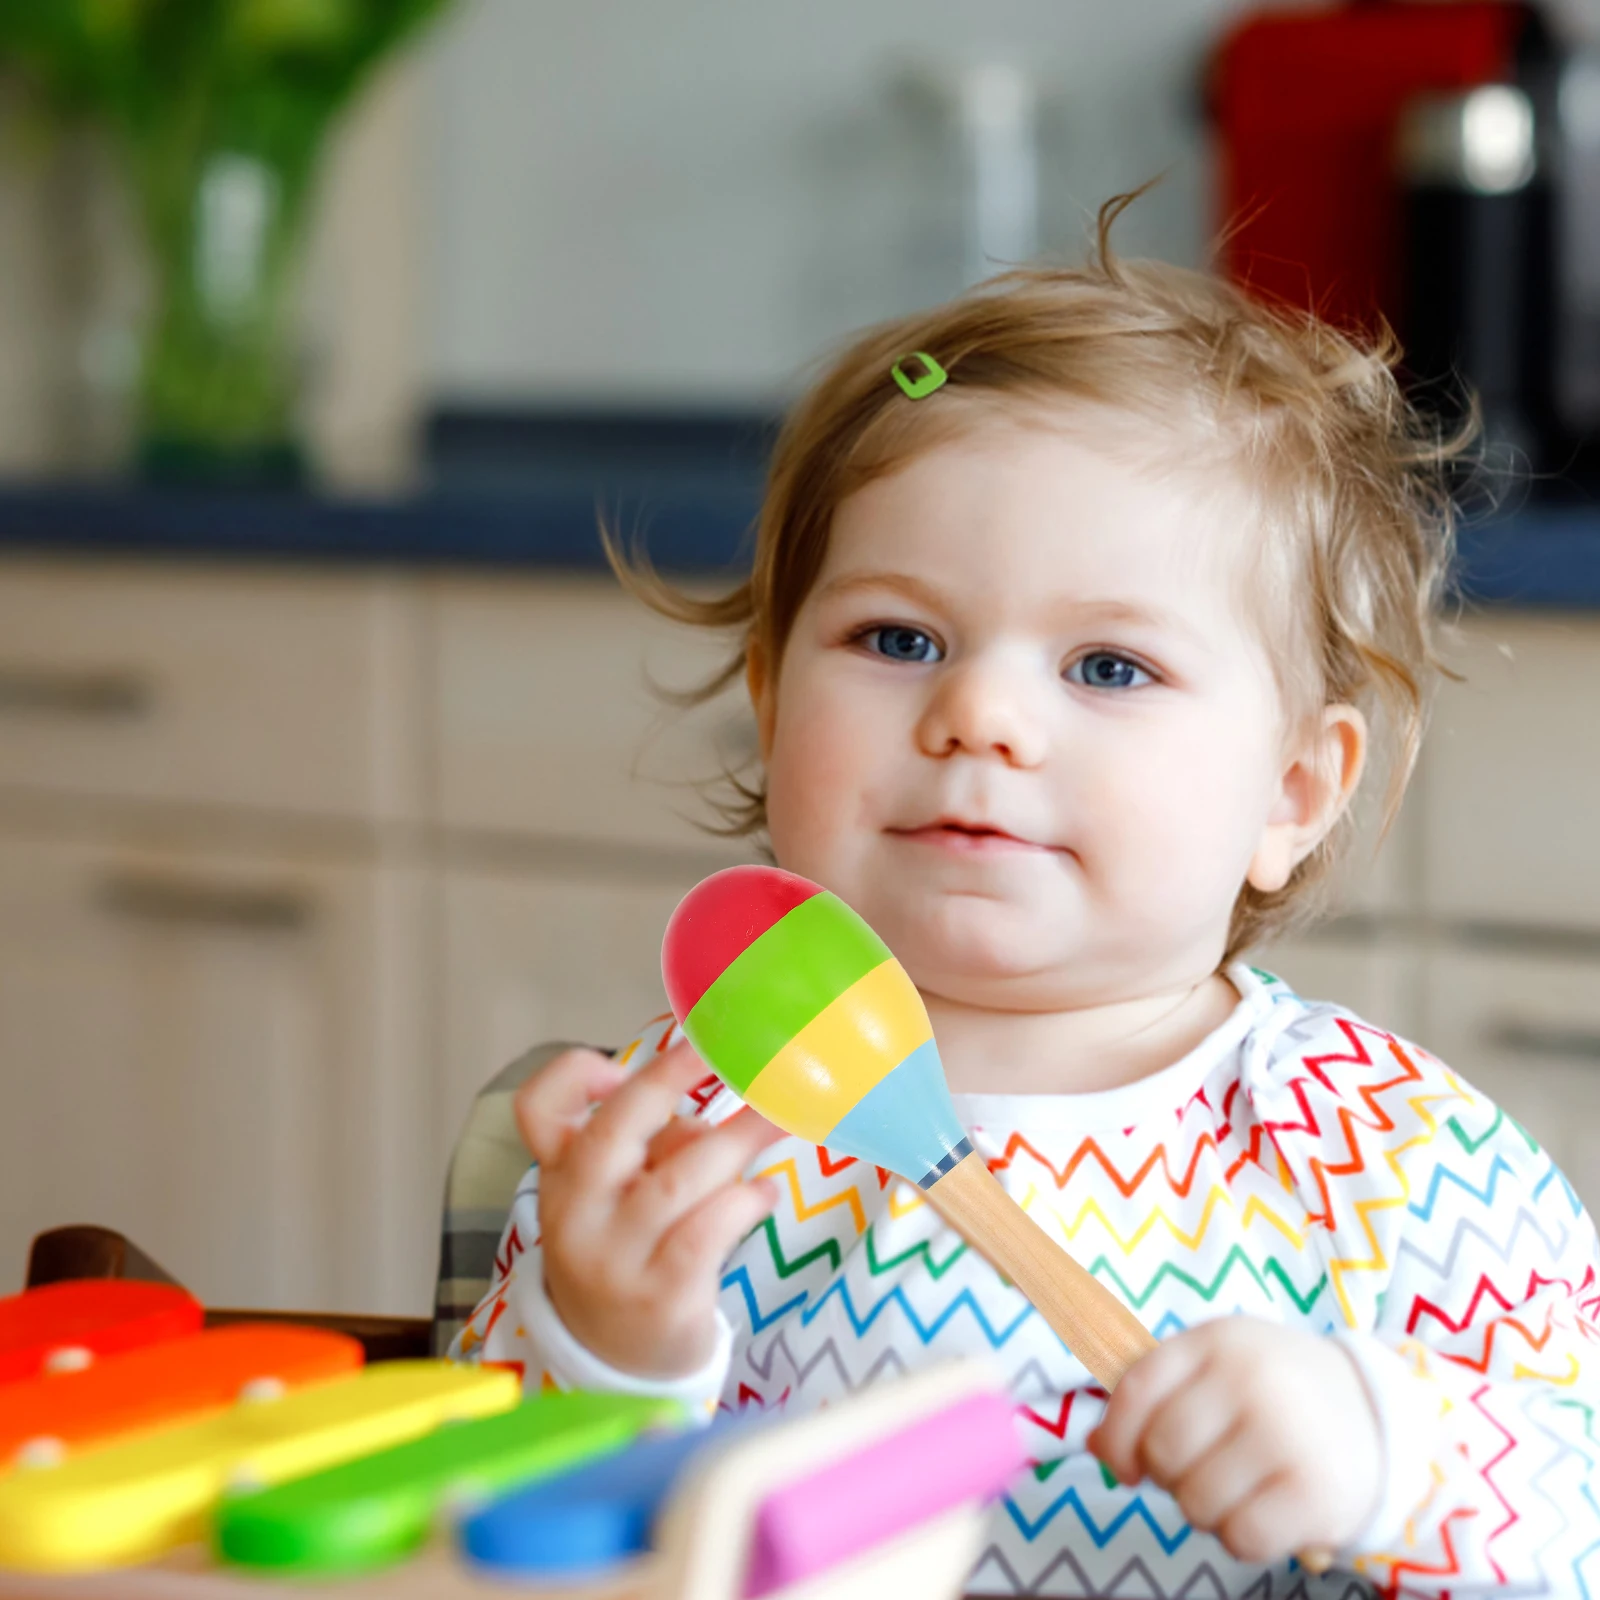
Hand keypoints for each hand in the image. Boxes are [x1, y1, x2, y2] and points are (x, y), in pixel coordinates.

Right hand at [514, 1039, 785, 1380]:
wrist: (620, 1362)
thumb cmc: (630, 1253)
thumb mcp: (618, 1198)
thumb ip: (654, 1150)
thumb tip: (713, 1124)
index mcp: (560, 1176)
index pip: (538, 1109)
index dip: (577, 1073)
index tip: (626, 1062)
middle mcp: (576, 1214)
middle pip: (611, 1130)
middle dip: (669, 1079)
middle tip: (723, 1053)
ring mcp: (615, 1259)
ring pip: (677, 1179)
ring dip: (737, 1140)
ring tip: (780, 1118)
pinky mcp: (661, 1298)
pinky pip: (708, 1231)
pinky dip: (745, 1201)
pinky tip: (765, 1192)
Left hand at [1086, 1318, 1381, 1564]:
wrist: (1374, 1413)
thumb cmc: (1273, 1390)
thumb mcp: (1215, 1366)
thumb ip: (1154, 1395)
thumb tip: (1097, 1447)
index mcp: (1217, 1339)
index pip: (1136, 1390)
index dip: (1116, 1437)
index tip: (1125, 1465)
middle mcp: (1251, 1379)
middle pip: (1163, 1453)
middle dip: (1169, 1476)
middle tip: (1202, 1471)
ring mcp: (1286, 1433)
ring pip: (1195, 1503)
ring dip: (1206, 1510)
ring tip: (1239, 1486)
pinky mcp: (1316, 1491)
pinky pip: (1240, 1538)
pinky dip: (1243, 1536)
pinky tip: (1266, 1510)